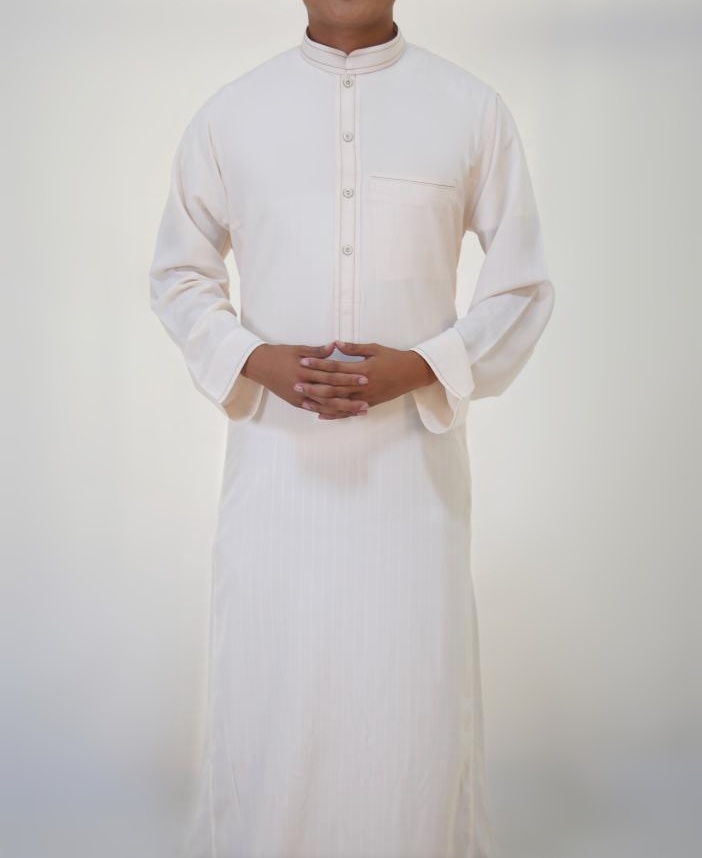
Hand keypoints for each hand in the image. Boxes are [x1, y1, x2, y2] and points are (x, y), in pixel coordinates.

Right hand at [241, 341, 370, 418]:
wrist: (258, 365)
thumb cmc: (279, 354)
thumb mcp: (298, 349)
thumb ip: (317, 351)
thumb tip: (335, 346)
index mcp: (305, 369)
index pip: (332, 374)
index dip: (349, 377)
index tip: (365, 377)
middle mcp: (303, 385)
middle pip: (331, 392)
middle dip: (351, 396)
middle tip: (368, 399)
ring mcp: (299, 396)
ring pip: (325, 405)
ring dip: (344, 409)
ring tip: (360, 410)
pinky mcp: (296, 402)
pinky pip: (315, 410)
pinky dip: (329, 413)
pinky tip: (341, 415)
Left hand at [295, 340, 435, 417]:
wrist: (412, 374)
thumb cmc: (393, 358)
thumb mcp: (374, 348)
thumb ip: (354, 348)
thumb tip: (335, 343)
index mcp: (362, 368)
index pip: (335, 366)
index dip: (318, 364)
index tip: (303, 361)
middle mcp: (362, 385)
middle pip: (333, 386)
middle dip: (313, 385)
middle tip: (296, 383)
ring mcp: (364, 397)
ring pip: (338, 402)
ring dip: (320, 402)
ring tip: (304, 401)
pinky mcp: (368, 405)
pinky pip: (348, 412)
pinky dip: (334, 414)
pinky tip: (321, 415)